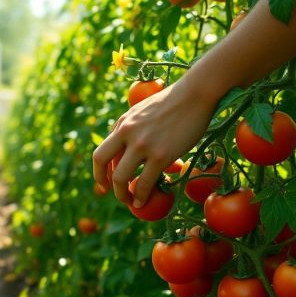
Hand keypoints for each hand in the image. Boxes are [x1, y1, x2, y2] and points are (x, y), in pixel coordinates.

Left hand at [92, 81, 217, 207]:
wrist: (195, 94)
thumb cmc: (173, 102)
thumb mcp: (141, 111)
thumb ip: (130, 128)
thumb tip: (125, 148)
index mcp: (122, 124)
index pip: (102, 151)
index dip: (99, 171)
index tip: (104, 182)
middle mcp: (127, 133)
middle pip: (102, 163)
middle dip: (104, 182)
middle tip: (112, 193)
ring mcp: (142, 145)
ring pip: (121, 177)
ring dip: (122, 194)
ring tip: (129, 202)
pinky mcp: (161, 155)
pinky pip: (144, 182)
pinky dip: (140, 196)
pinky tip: (142, 202)